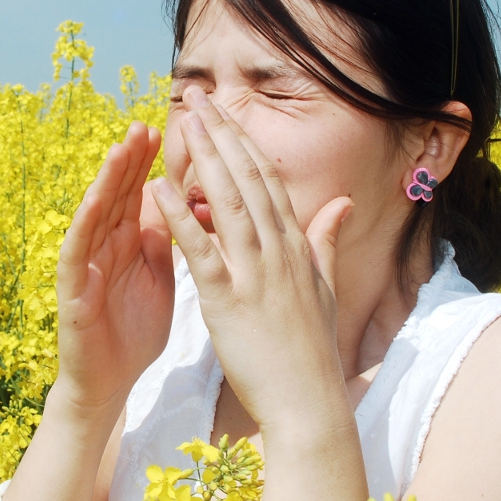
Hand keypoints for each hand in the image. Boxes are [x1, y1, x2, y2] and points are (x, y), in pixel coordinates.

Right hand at [55, 122, 174, 418]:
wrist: (112, 382)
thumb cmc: (134, 330)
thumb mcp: (158, 277)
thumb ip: (163, 241)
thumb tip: (177, 202)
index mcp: (129, 243)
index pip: (140, 194)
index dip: (151, 163)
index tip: (170, 130)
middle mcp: (105, 247)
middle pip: (118, 195)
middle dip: (131, 160)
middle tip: (145, 124)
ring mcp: (86, 266)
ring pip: (96, 215)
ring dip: (107, 181)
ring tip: (121, 148)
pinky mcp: (73, 291)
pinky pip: (77, 252)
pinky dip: (85, 225)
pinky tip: (95, 201)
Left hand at [151, 89, 352, 435]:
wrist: (309, 402)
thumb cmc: (310, 349)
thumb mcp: (323, 287)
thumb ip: (326, 240)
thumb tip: (342, 203)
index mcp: (295, 245)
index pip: (267, 180)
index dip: (244, 143)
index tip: (225, 114)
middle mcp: (278, 249)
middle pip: (248, 179)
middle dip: (222, 134)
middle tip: (199, 98)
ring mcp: (255, 272)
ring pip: (228, 202)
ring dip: (204, 159)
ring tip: (184, 123)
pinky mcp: (228, 299)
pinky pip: (201, 250)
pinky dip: (179, 216)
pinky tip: (158, 189)